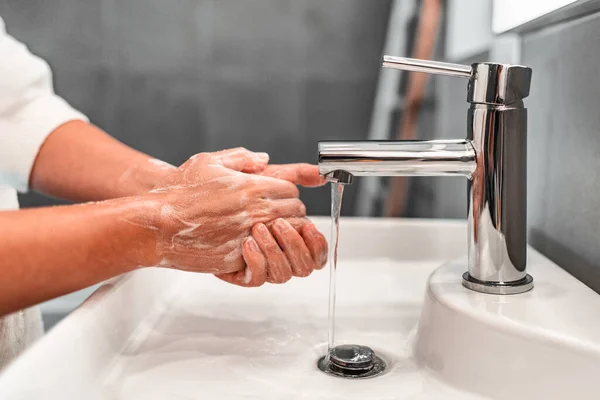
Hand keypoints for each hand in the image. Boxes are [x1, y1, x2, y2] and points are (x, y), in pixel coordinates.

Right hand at [147, 148, 326, 285]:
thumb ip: (241, 157)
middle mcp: (256, 210)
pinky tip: (256, 246)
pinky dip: (267, 251)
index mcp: (252, 186)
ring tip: (271, 230)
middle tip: (278, 214)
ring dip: (283, 232)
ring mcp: (249, 235)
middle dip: (290, 212)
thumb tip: (264, 159)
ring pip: (287, 235)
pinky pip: (269, 255)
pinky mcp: (240, 256)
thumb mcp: (209, 161)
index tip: (278, 197)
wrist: (159, 223)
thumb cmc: (180, 192)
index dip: (287, 193)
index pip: (292, 190)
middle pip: (295, 212)